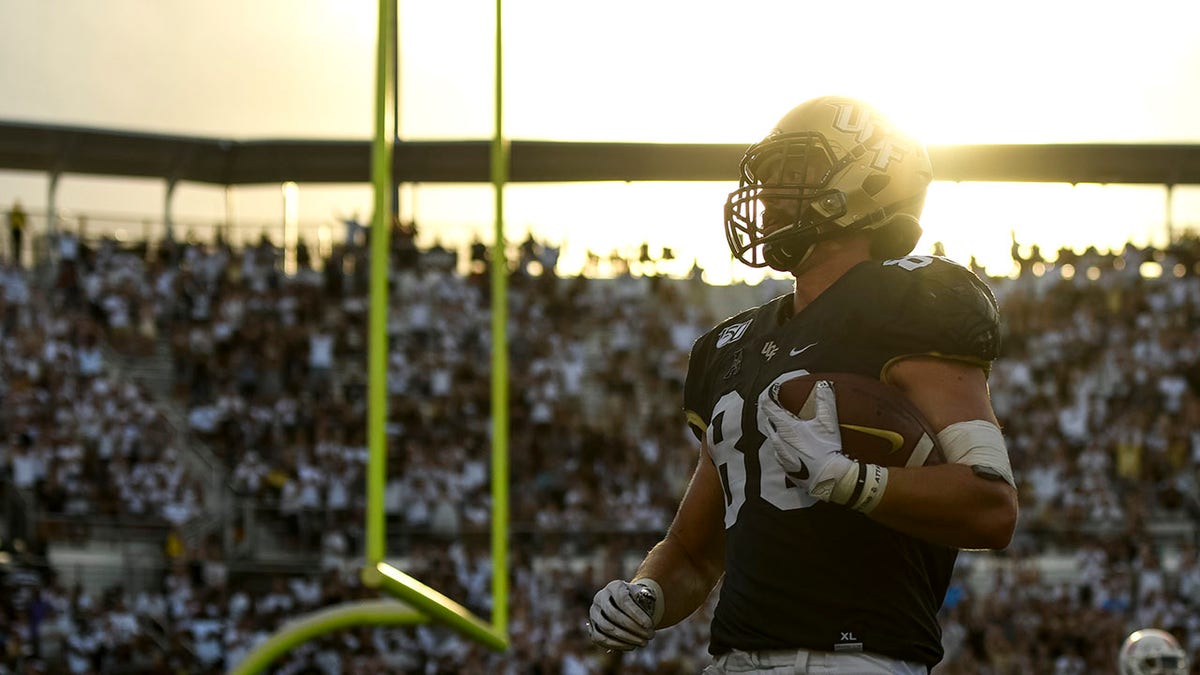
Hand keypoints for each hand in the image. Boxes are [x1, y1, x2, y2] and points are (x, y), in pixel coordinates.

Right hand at [587, 580, 656, 650]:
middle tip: (650, 636)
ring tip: (643, 642)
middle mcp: (600, 597)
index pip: (622, 600)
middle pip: (613, 614)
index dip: (636, 614)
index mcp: (614, 586)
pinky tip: (632, 646)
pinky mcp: (591, 626)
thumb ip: (646, 598)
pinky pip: (600, 638)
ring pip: (606, 627)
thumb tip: (647, 604)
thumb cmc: (637, 600)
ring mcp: (594, 612)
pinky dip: (616, 644)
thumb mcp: (643, 595)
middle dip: (633, 627)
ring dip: (626, 638)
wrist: (626, 604)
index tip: (649, 625)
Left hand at [760, 380, 854, 501]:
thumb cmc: (827, 448)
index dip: (768, 395)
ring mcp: (780, 455)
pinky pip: (780, 453)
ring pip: (774, 438)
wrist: (828, 478)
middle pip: (769, 421)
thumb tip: (823, 385)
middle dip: (774, 413)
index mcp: (785, 427)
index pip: (768, 406)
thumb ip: (824, 400)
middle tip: (783, 408)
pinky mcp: (785, 468)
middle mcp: (778, 440)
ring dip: (780, 430)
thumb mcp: (828, 421)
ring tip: (791, 427)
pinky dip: (785, 447)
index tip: (773, 390)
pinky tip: (796, 447)